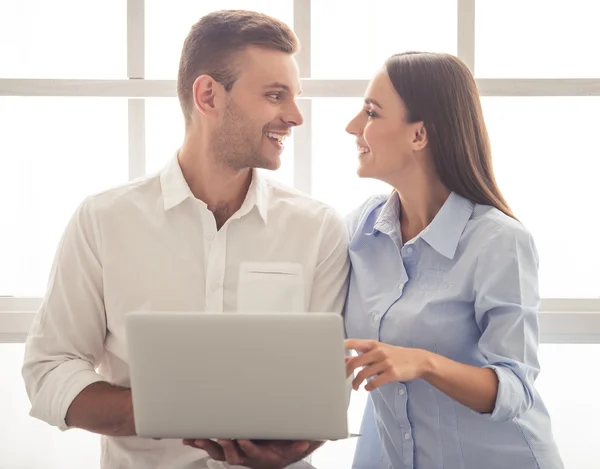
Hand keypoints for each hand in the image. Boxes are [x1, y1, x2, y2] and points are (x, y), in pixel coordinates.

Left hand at [182, 438, 320, 468]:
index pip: (251, 452)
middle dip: (225, 446)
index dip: (246, 446)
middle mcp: (244, 456)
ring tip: (197, 438)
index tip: (243, 439)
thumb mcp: (291, 448)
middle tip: (220, 436)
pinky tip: (189, 437)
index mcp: (259, 456)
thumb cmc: (278, 449)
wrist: (271, 457)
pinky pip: (210, 446)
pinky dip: (199, 442)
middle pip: (231, 454)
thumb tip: (309, 440)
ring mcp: (232, 453)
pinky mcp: (224, 448)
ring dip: (207, 445)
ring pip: (218, 452)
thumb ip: (299, 444)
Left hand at [344, 339, 430, 390]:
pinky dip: (368, 387)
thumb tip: (344, 360)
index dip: (341, 347)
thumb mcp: (379, 351)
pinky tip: (367, 388)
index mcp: (373, 344)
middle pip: (355, 362)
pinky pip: (375, 382)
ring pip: (363, 374)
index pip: (353, 343)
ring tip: (355, 387)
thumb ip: (362, 355)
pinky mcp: (392, 373)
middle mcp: (378, 351)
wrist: (417, 360)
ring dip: (356, 383)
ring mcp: (385, 362)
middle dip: (345, 372)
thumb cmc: (394, 355)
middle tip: (342, 378)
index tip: (330, 352)